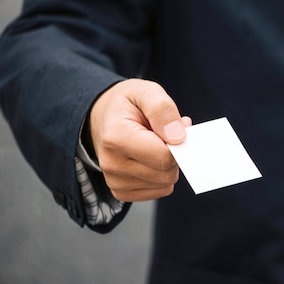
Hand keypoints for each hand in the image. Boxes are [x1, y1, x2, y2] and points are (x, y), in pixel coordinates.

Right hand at [88, 78, 191, 201]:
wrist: (104, 117)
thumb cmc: (128, 104)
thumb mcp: (147, 92)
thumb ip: (163, 110)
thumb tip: (178, 137)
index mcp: (116, 137)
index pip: (163, 157)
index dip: (178, 142)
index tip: (174, 128)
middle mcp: (112, 164)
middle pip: (166, 173)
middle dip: (175, 153)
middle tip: (166, 135)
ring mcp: (115, 181)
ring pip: (164, 184)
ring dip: (168, 164)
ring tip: (156, 144)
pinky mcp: (122, 192)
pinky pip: (158, 191)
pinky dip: (161, 175)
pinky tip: (151, 158)